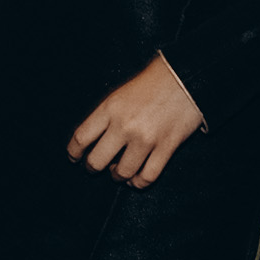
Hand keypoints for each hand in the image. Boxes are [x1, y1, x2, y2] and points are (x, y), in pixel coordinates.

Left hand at [66, 56, 204, 188]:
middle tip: (95, 167)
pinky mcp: (166, 148)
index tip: (74, 158)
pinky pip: (147, 177)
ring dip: (117, 176)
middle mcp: (125, 126)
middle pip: (96, 161)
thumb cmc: (153, 82)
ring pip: (122, 173)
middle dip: (93, 168)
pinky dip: (139, 183)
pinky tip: (136, 179)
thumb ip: (106, 115)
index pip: (81, 138)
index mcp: (110, 108)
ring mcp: (146, 139)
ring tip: (117, 172)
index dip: (73, 153)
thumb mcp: (120, 93)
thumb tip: (94, 139)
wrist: (186, 77)